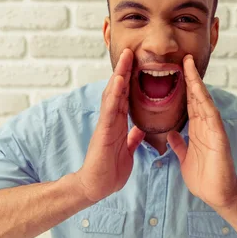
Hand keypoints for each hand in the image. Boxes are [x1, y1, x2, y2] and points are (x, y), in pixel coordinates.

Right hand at [76, 48, 145, 202]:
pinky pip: (110, 109)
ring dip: (119, 75)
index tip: (138, 64)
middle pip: (118, 90)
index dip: (131, 80)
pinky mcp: (104, 131)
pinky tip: (119, 81)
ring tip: (126, 57)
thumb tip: (139, 130)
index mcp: (118, 123)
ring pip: (113, 94)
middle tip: (131, 51)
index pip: (125, 97)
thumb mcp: (127, 151)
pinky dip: (114, 94)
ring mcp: (106, 124)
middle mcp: (111, 120)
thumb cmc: (110, 170)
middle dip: (124, 70)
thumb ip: (132, 138)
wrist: (97, 186)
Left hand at [167, 55, 236, 208]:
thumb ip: (180, 145)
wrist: (219, 196)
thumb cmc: (204, 178)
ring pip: (204, 102)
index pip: (189, 103)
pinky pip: (211, 116)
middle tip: (184, 57)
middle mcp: (206, 126)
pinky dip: (205, 102)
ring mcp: (214, 130)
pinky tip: (199, 91)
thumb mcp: (185, 158)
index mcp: (197, 129)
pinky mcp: (219, 138)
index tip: (176, 70)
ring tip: (190, 66)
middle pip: (197, 97)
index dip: (183, 86)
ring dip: (197, 84)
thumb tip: (170, 134)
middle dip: (191, 77)